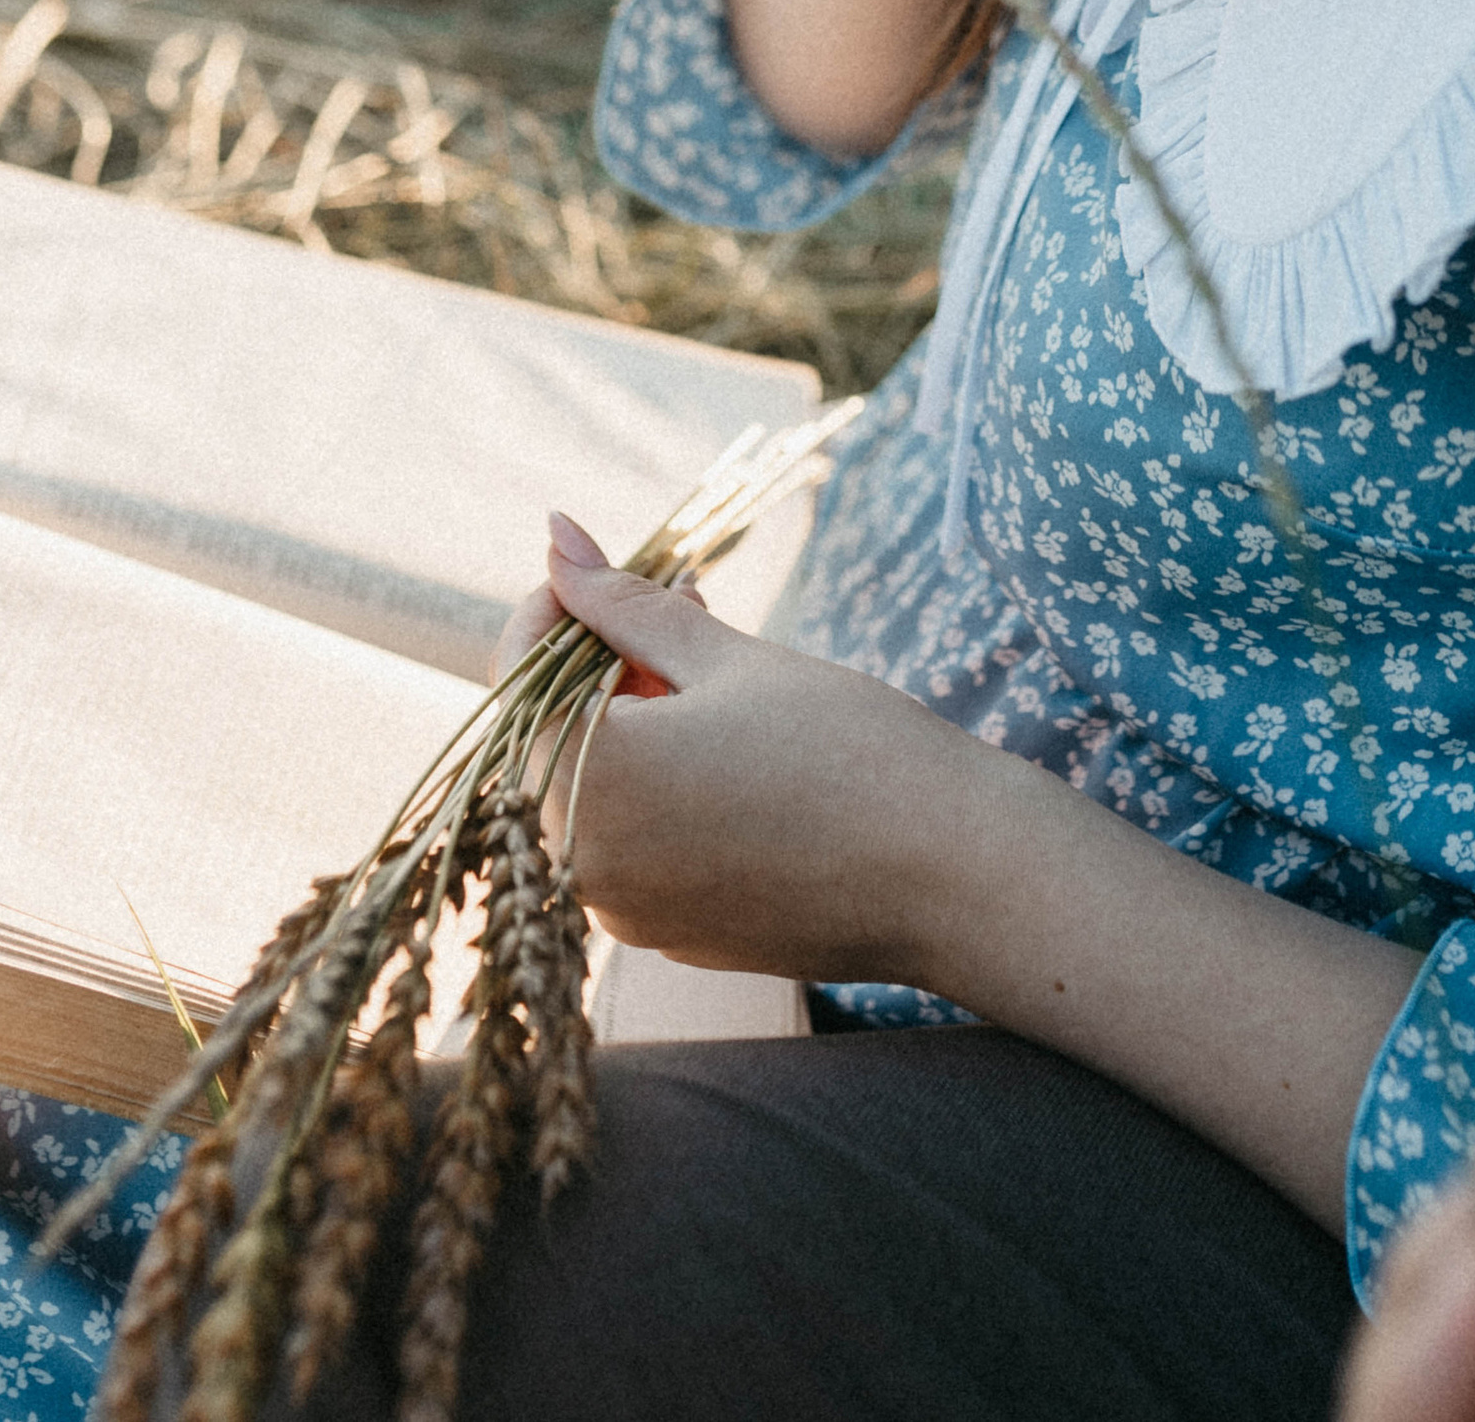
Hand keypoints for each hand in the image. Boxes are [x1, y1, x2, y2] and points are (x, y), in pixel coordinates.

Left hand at [513, 515, 1000, 983]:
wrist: (954, 874)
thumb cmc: (844, 748)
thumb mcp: (728, 658)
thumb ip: (627, 604)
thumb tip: (557, 536)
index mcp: (583, 787)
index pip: (520, 675)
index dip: (560, 609)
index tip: (617, 574)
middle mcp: (583, 867)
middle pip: (556, 737)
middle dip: (605, 663)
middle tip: (681, 606)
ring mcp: (628, 914)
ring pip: (600, 792)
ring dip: (637, 721)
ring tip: (716, 669)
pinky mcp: (674, 938)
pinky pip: (639, 844)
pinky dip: (665, 787)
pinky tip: (734, 749)